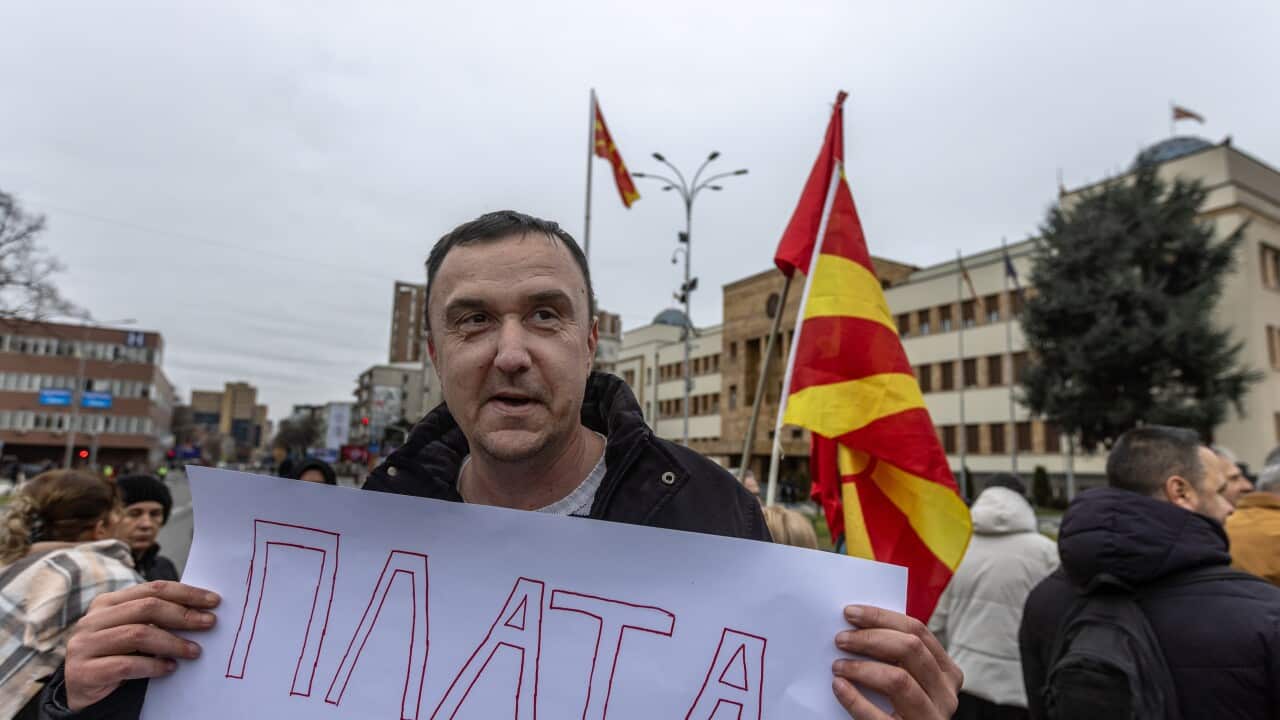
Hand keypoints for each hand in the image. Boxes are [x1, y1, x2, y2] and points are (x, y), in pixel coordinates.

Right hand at [64, 581, 220, 710]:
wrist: (78, 691)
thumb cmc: (113, 656)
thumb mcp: (131, 630)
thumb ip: (154, 618)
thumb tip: (200, 610)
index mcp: (108, 602)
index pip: (153, 589)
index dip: (186, 593)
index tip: (213, 601)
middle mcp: (93, 619)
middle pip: (147, 607)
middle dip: (184, 615)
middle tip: (209, 623)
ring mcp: (85, 644)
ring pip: (138, 634)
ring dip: (173, 642)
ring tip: (194, 651)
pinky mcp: (84, 671)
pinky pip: (126, 664)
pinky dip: (153, 665)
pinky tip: (169, 668)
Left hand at [831, 604, 961, 718]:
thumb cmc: (900, 710)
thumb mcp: (911, 680)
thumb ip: (896, 658)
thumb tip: (856, 628)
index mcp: (946, 672)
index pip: (917, 631)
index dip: (882, 618)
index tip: (850, 613)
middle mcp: (945, 693)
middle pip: (910, 650)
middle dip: (871, 638)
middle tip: (841, 639)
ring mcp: (931, 717)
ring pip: (899, 680)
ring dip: (862, 668)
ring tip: (838, 666)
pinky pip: (879, 716)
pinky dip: (855, 699)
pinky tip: (839, 687)